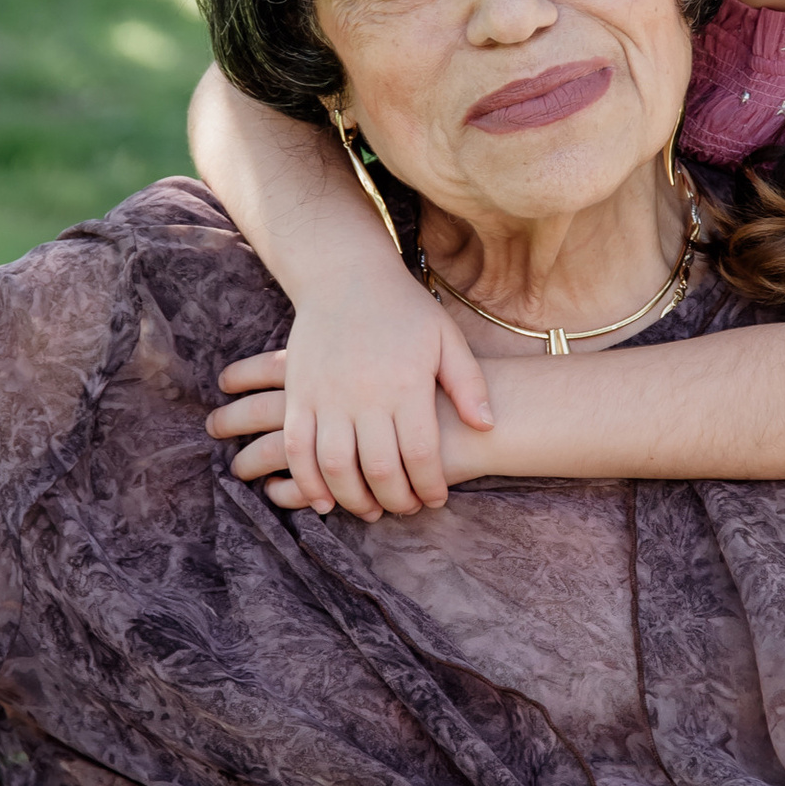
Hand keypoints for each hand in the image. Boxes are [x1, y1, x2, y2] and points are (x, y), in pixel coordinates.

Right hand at [206, 280, 491, 516]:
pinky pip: (297, 449)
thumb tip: (487, 426)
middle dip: (397, 500)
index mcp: (406, 383)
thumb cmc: (403, 309)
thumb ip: (468, 383)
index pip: (422, 454)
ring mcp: (327, 396)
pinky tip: (322, 500)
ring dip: (353, 500)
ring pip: (335, 467)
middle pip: (380, 469)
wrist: (344, 276)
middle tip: (407, 508)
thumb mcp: (446, 338)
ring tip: (371, 510)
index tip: (436, 499)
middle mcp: (365, 395)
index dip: (430, 486)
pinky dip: (306, 482)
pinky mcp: (299, 395)